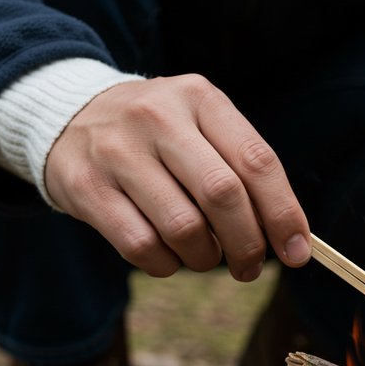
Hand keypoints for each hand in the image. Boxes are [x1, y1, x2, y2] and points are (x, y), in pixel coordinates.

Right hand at [45, 75, 310, 278]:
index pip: (256, 161)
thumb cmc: (157, 135)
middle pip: (223, 195)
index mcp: (199, 98)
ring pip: (183, 227)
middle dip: (248, 244)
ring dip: (205, 258)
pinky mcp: (86, 186)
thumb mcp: (200, 128)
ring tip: (205, 258)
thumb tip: (293, 239)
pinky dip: (165, 265)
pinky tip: (169, 257)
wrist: (67, 116)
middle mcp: (158, 117)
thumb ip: (243, 172)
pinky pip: (140, 245)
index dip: (283, 213)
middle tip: (250, 267)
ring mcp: (117, 150)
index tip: (298, 251)